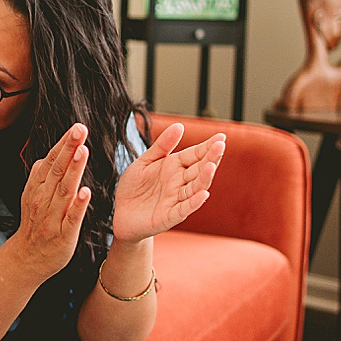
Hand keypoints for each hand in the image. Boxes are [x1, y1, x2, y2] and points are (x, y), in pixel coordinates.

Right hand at [10, 123, 90, 278]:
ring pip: (64, 190)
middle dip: (68, 149)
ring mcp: (53, 216)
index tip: (76, 127)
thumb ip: (41, 177)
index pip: (51, 161)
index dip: (63, 144)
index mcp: (37, 188)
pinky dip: (78, 205)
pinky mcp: (63, 234)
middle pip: (57, 170)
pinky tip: (86, 192)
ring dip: (73, 170)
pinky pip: (71, 218)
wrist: (27, 259)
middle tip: (80, 129)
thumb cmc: (35, 224)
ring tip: (82, 151)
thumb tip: (46, 157)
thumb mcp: (33, 197)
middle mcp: (43, 199)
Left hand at [112, 122, 223, 243]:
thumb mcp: (145, 161)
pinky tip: (203, 195)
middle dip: (210, 158)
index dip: (208, 146)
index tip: (221, 137)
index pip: (195, 155)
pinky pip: (183, 209)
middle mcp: (179, 183)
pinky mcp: (168, 216)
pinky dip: (194, 203)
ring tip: (211, 166)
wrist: (120, 213)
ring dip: (204, 178)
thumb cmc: (134, 187)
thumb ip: (162, 146)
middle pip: (199, 170)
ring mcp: (176, 200)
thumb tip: (179, 125)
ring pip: (195, 188)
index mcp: (174, 167)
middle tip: (220, 146)